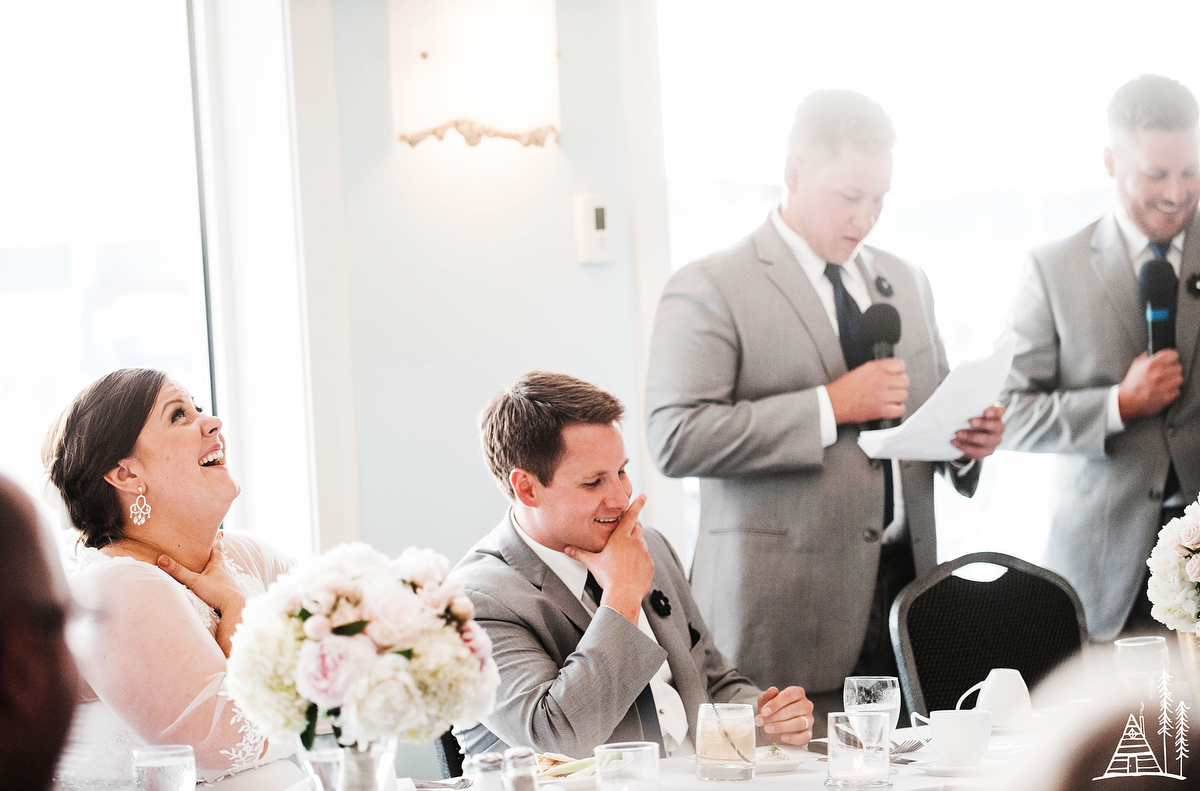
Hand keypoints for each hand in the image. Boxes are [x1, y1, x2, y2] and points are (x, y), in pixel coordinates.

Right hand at [157, 533, 245, 617]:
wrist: (235, 608)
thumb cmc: (218, 592)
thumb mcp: (195, 581)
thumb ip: (178, 571)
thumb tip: (161, 558)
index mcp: (217, 566)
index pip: (217, 549)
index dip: (217, 540)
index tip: (220, 532)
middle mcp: (224, 572)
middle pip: (220, 559)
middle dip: (216, 552)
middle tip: (215, 545)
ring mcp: (227, 583)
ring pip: (221, 572)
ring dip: (217, 568)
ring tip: (213, 565)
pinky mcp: (227, 594)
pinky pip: (221, 585)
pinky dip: (217, 582)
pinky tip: (215, 586)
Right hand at [564, 494, 653, 623]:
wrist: (623, 594)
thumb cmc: (607, 576)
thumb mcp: (592, 563)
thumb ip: (580, 553)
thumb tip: (566, 549)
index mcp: (621, 537)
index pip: (631, 515)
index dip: (638, 503)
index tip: (644, 495)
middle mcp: (635, 542)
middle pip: (637, 527)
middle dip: (633, 526)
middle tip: (625, 532)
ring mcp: (644, 553)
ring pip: (642, 543)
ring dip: (635, 545)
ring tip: (625, 556)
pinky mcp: (650, 565)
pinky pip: (646, 558)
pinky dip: (640, 560)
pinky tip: (631, 569)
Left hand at [755, 686, 813, 745]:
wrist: (772, 727)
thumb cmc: (771, 711)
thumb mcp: (765, 701)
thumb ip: (767, 695)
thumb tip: (772, 690)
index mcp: (797, 693)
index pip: (790, 694)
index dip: (776, 703)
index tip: (764, 711)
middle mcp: (806, 705)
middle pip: (793, 709)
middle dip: (775, 716)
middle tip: (761, 721)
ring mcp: (808, 720)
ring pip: (799, 723)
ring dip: (781, 726)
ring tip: (768, 728)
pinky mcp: (808, 734)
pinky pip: (803, 737)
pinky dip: (792, 738)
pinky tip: (782, 737)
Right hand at [826, 359, 908, 424]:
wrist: (834, 403)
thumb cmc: (844, 389)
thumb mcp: (861, 370)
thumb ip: (877, 369)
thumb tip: (891, 371)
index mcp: (875, 368)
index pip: (900, 365)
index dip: (899, 371)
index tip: (896, 375)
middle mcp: (880, 380)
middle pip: (905, 380)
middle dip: (900, 385)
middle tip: (893, 388)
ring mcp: (882, 396)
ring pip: (904, 395)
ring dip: (899, 398)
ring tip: (891, 398)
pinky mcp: (881, 410)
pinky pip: (900, 409)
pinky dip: (897, 410)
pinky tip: (891, 407)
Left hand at [952, 404, 1005, 460]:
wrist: (967, 436)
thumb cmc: (967, 417)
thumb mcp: (968, 410)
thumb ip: (966, 405)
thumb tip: (950, 401)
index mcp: (996, 414)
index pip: (1000, 411)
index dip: (995, 412)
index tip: (986, 412)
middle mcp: (999, 427)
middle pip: (996, 426)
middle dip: (982, 424)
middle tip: (970, 422)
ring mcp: (995, 440)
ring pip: (987, 440)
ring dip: (972, 437)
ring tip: (957, 433)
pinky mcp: (988, 451)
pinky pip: (978, 451)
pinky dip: (965, 447)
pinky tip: (954, 442)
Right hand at [1119, 350, 1182, 421]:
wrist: (1127, 401)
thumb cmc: (1132, 384)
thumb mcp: (1135, 366)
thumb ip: (1146, 357)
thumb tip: (1152, 352)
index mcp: (1151, 364)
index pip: (1173, 354)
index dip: (1172, 357)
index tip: (1171, 360)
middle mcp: (1158, 374)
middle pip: (1178, 367)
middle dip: (1173, 369)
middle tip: (1168, 373)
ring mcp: (1163, 386)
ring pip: (1179, 378)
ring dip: (1174, 380)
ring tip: (1167, 382)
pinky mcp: (1166, 397)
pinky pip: (1177, 391)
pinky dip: (1172, 391)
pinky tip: (1165, 390)